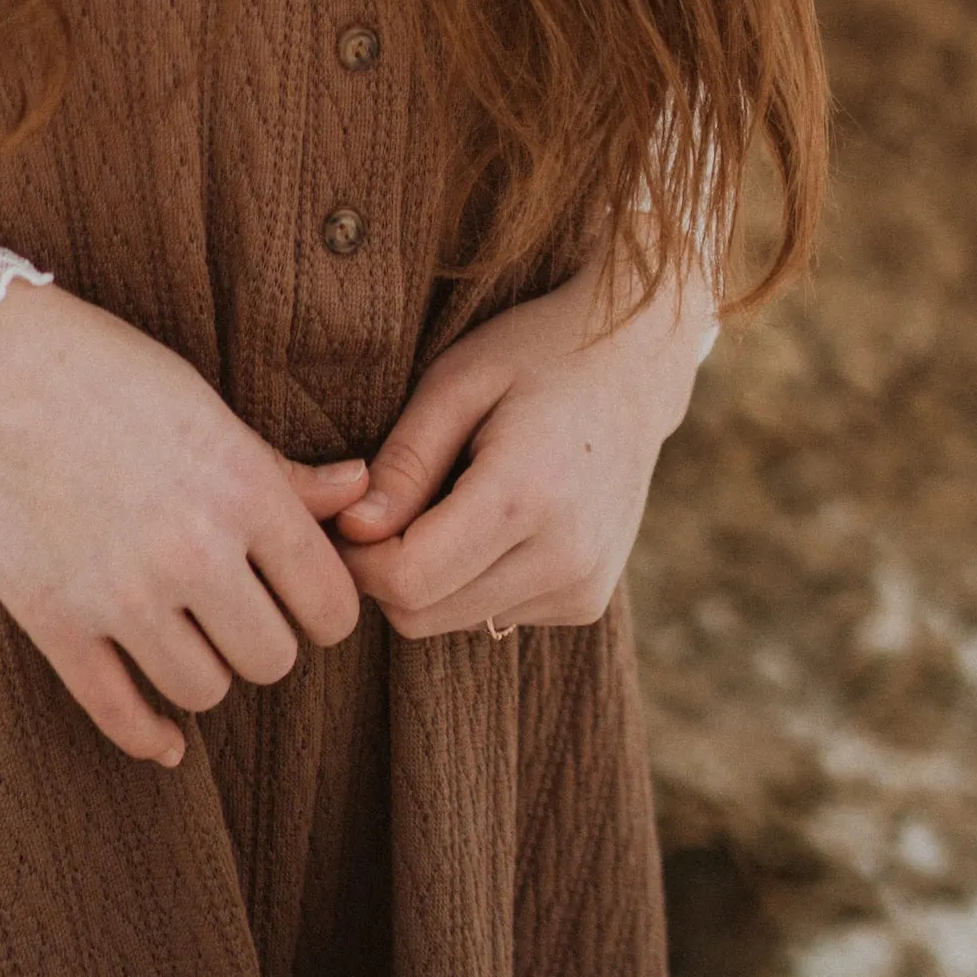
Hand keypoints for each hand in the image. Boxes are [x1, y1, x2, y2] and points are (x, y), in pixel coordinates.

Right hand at [0, 279, 367, 768]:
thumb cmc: (104, 370)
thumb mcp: (204, 405)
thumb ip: (282, 470)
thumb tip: (360, 493)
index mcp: (242, 488)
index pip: (330, 606)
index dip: (323, 609)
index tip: (300, 599)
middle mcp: (191, 549)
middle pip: (272, 660)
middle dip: (262, 639)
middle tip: (238, 612)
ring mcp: (120, 593)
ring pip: (204, 691)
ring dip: (203, 670)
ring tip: (188, 635)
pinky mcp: (55, 621)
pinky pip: (120, 715)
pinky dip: (150, 736)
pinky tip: (166, 738)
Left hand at [333, 242, 714, 639]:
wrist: (635, 370)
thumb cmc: (535, 355)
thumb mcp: (456, 380)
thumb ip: (405, 460)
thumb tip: (353, 530)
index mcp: (528, 495)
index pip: (409, 579)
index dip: (355, 556)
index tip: (342, 509)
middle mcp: (564, 558)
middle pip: (423, 612)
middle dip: (381, 568)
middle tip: (379, 501)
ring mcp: (582, 588)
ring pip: (451, 621)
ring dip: (425, 575)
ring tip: (443, 495)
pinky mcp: (585, 603)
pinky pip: (490, 614)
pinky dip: (466, 578)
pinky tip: (485, 518)